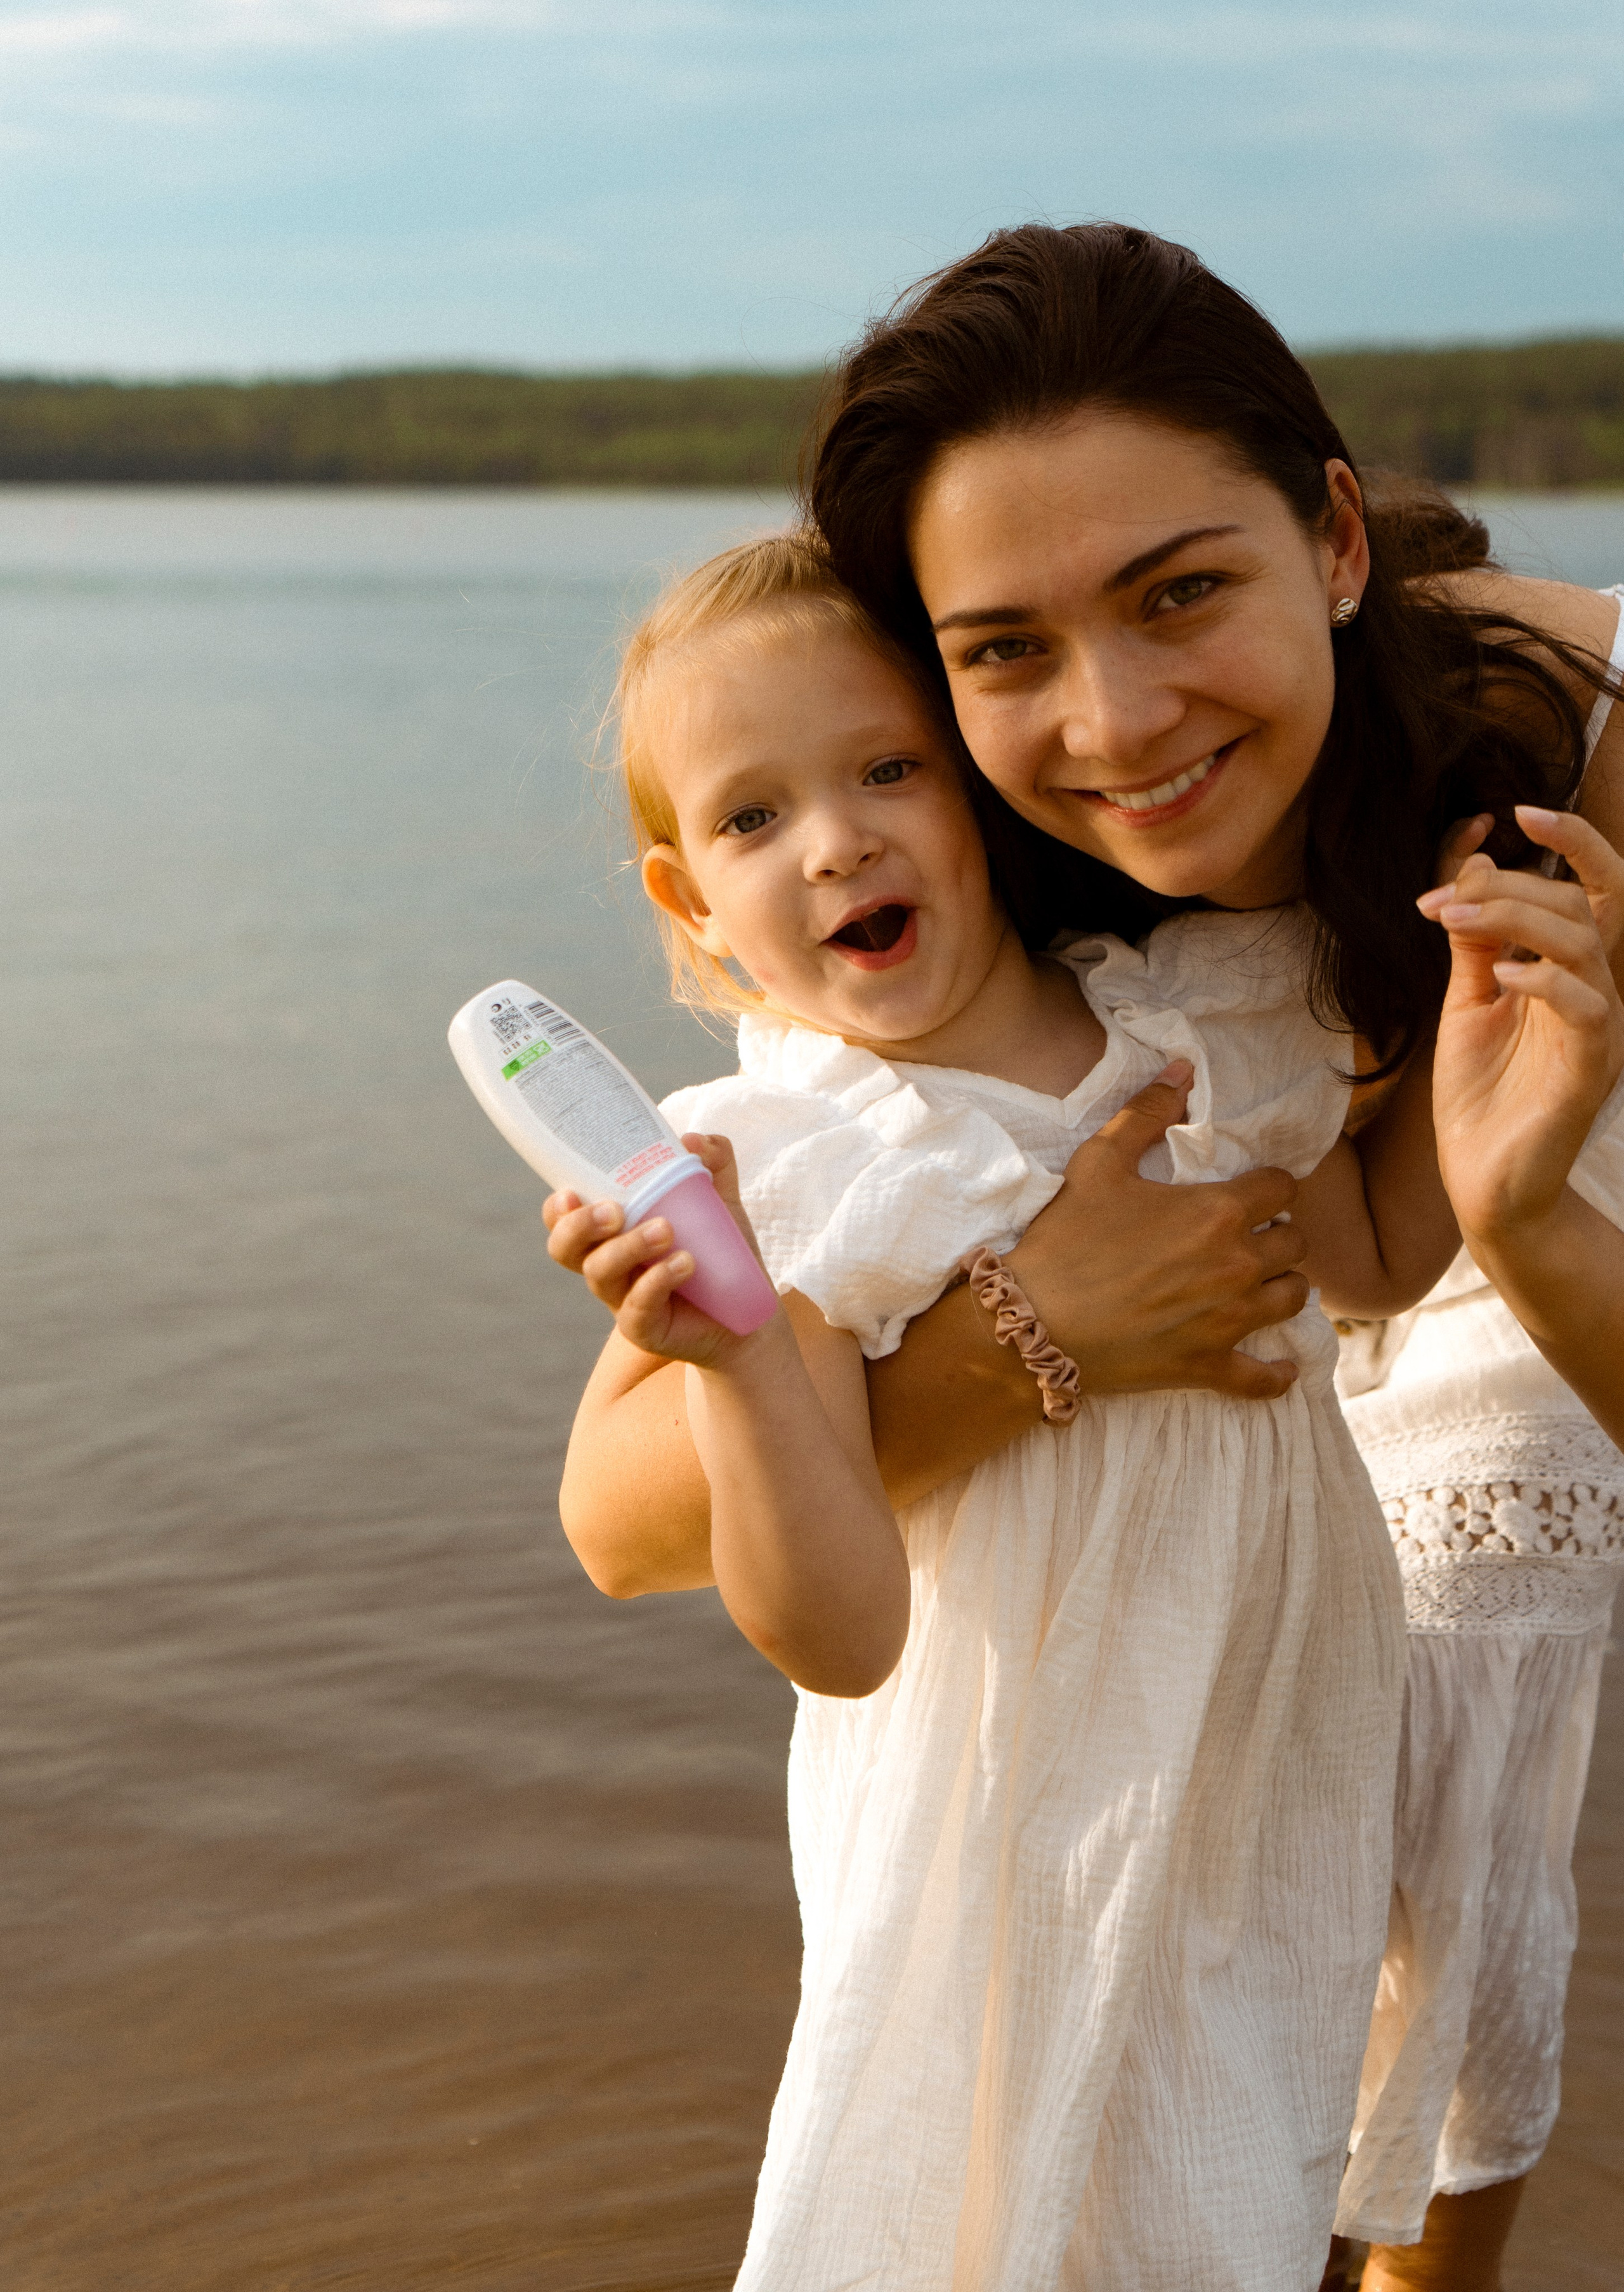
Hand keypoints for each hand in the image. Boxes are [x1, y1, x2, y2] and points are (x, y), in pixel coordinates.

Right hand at [543, 1132, 773, 1367]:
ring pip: (599, 1273)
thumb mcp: (719, 1200)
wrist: (750, 1312)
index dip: (557, 1207)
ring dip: (627, 1246)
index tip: (571, 1190)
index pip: (564, 1218)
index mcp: (612, 1232)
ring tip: (667, 1231)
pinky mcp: (644, 1327)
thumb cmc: (721, 1252)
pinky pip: (636, 1306)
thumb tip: (690, 1140)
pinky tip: (685, 1263)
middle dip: (579, 1225)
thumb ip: (712, 1162)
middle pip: (564, 1248)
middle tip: (616, 1210)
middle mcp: (608, 1265)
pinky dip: (657, 1280)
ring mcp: (622, 1299)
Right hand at [1007, 1063, 1310, 1401]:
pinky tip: (1280, 1366)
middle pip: (1296, 1244)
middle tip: (1251, 1238)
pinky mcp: (1208, 1365)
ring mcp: (1228, 1320)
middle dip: (1278, 1236)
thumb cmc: (1066, 1238)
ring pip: (1294, 1299)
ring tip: (1260, 1285)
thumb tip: (1183, 1070)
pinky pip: (1264, 1378)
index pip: (1282, 1187)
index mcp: (1218, 1211)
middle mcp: (1236, 1264)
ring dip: (1282, 1288)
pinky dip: (1276, 1373)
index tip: (1252, 1193)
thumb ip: (1147, 1111)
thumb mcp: (1099, 1162)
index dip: (1269, 1186)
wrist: (1034, 1321)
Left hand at [1419, 805, 1623, 1241]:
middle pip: (1581, 904)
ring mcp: (1598, 1030)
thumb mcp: (1466, 1002)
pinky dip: (1545, 978)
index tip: (1505, 812)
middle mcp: (1594, 993)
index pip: (1594, 888)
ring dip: (1512, 917)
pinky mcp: (1591, 1069)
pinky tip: (1500, 975)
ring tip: (1449, 921)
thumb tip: (1469, 864)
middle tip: (1440, 902)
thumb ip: (1474, 941)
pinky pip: (1588, 1006)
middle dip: (1511, 884)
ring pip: (1582, 942)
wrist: (1483, 1182)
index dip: (1568, 840)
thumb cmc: (1479, 1096)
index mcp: (1571, 972)